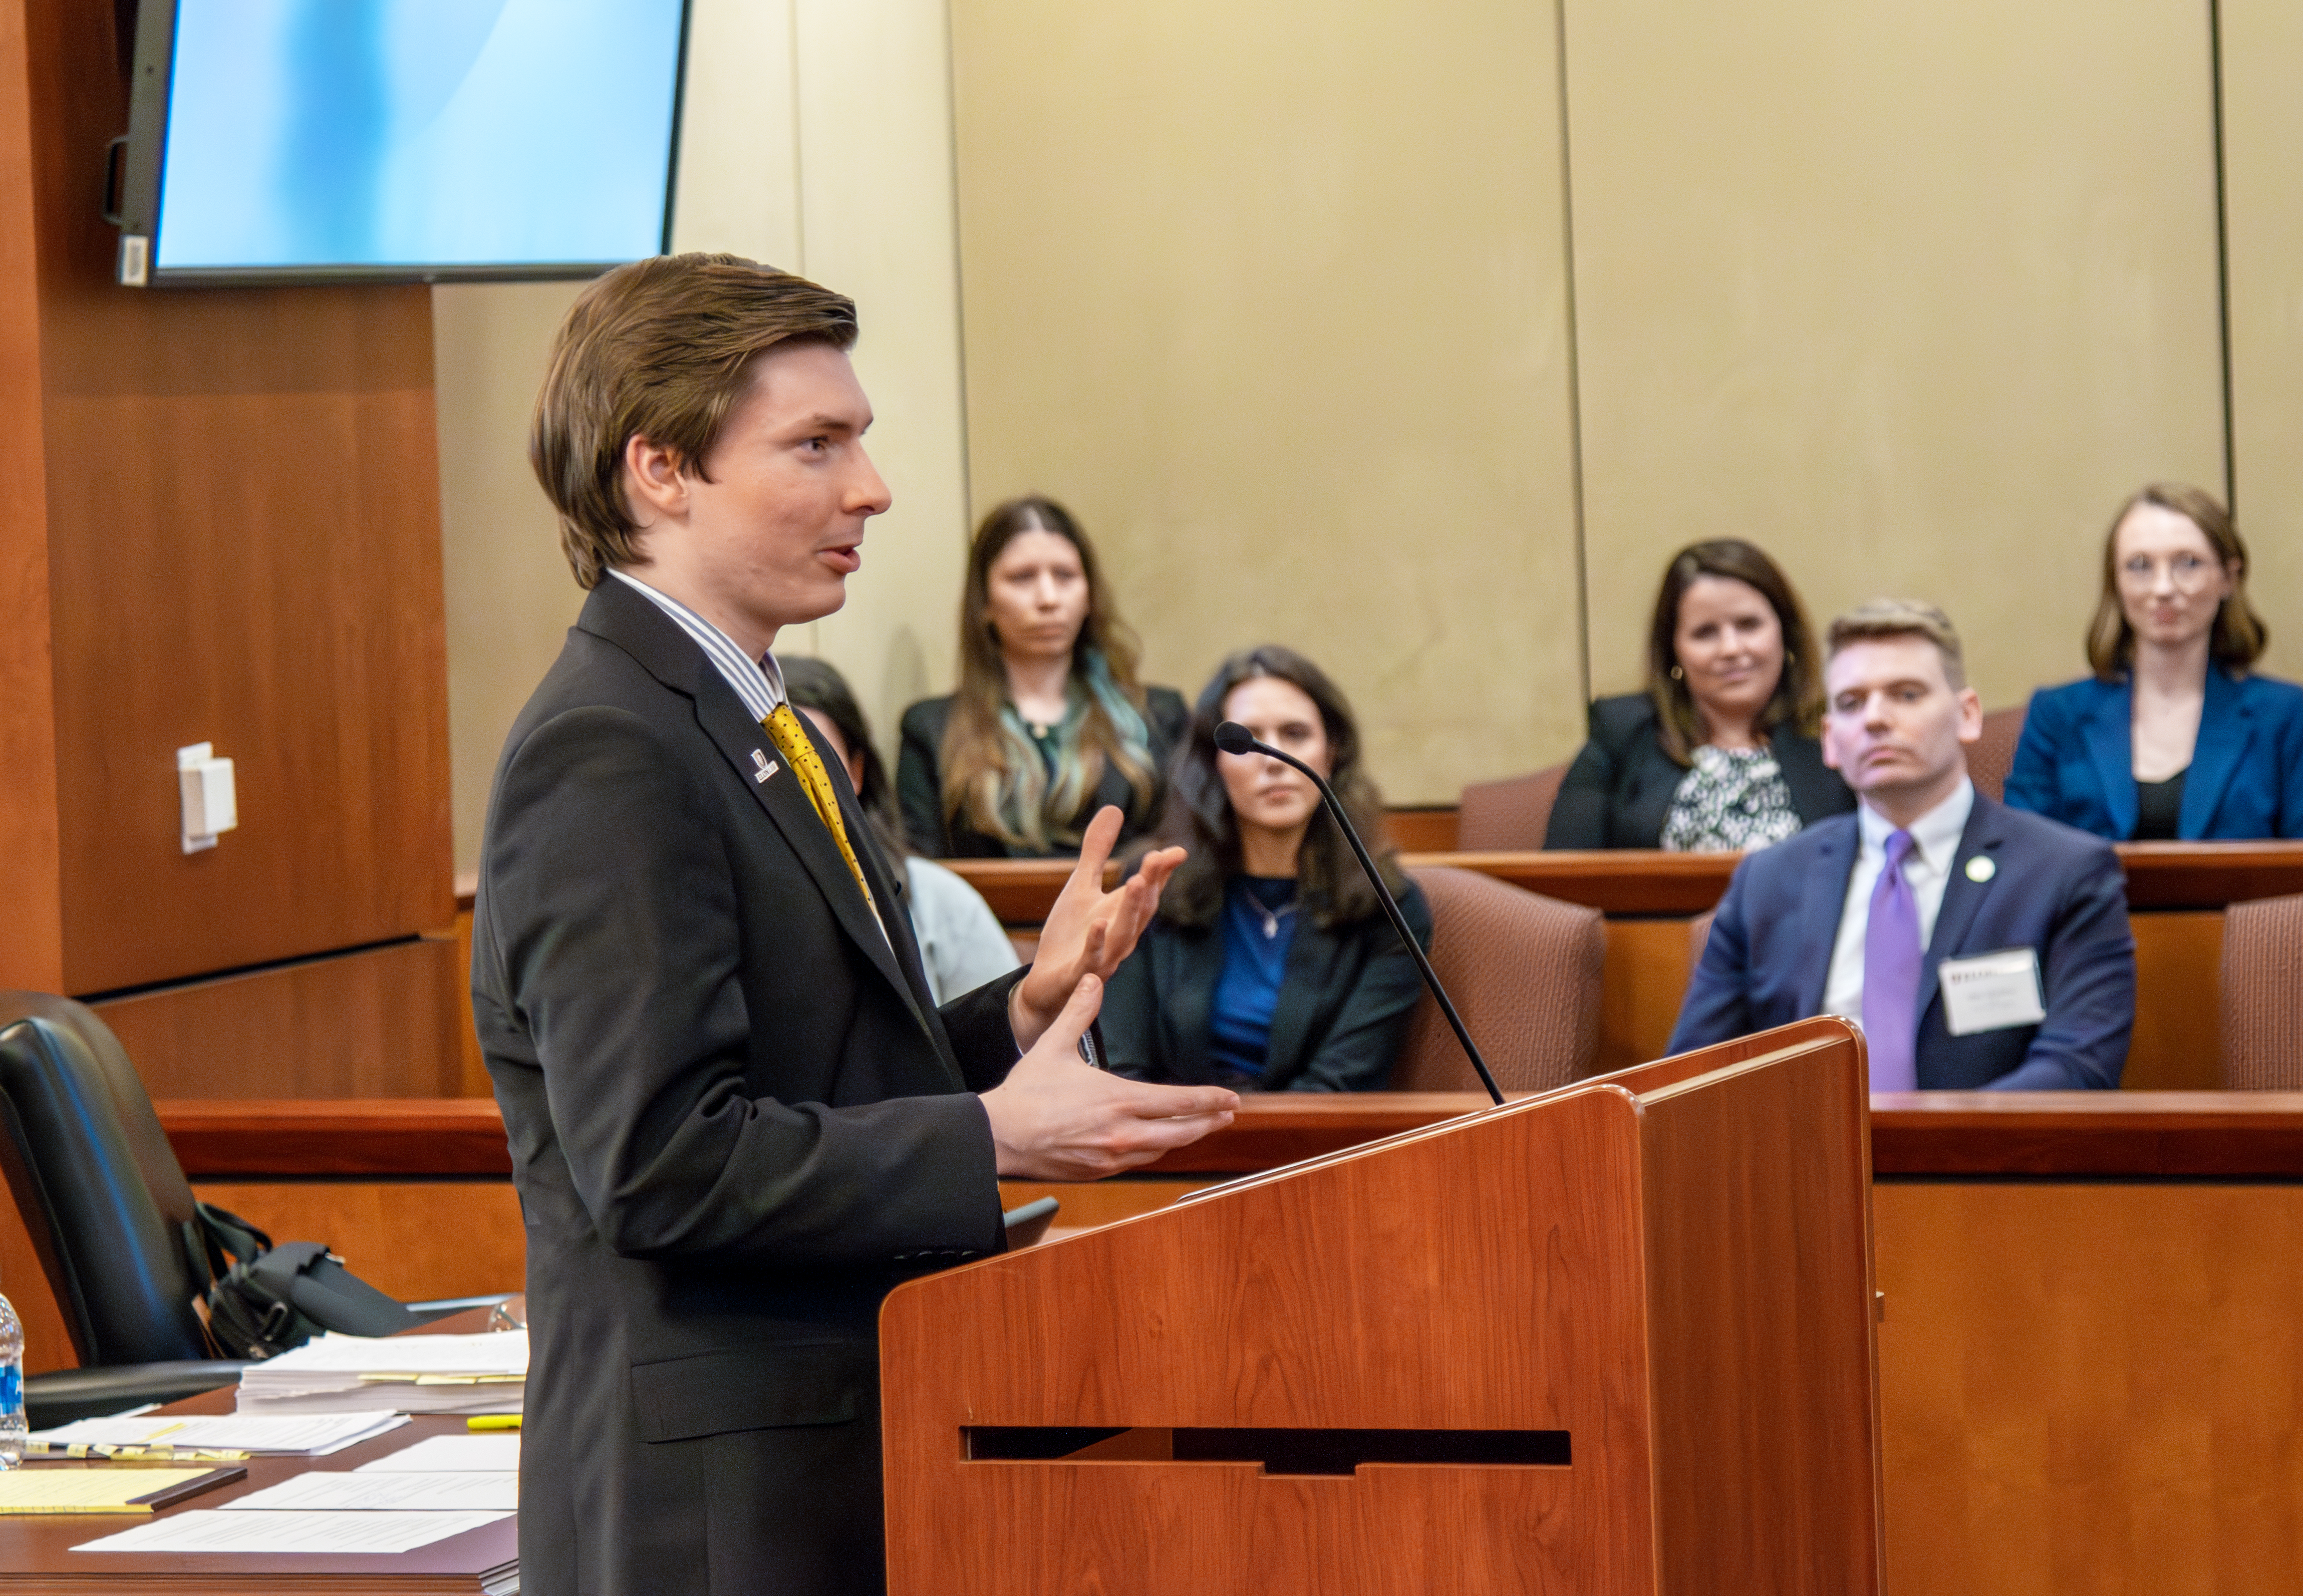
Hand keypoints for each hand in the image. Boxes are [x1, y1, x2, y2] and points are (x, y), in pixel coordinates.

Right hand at [982, 975, 1237, 1179]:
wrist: (999, 1137)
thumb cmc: (1026, 1093)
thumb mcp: (1053, 1045)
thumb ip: (1079, 1012)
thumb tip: (1093, 980)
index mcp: (1118, 1099)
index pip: (1178, 1102)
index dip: (1209, 1101)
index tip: (1232, 1100)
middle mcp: (1122, 1132)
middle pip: (1181, 1132)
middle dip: (1208, 1123)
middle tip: (1227, 1115)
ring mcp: (1112, 1156)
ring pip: (1161, 1149)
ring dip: (1183, 1138)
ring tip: (1198, 1128)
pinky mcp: (1099, 1171)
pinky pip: (1138, 1162)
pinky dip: (1154, 1150)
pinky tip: (1158, 1142)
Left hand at [1011, 806, 1184, 1050]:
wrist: (1046, 984)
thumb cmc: (1070, 935)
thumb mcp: (1080, 886)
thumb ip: (1097, 851)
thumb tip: (1114, 808)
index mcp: (1122, 914)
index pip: (1148, 891)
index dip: (1161, 872)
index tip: (1175, 852)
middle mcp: (1119, 936)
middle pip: (1141, 911)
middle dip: (1151, 885)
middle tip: (1157, 859)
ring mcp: (1103, 957)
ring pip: (1124, 935)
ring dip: (1132, 910)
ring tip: (1137, 881)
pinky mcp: (1080, 975)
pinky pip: (1092, 959)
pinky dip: (1096, 942)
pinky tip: (1098, 922)